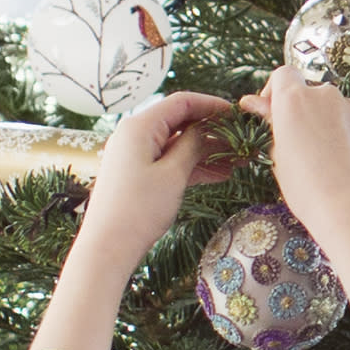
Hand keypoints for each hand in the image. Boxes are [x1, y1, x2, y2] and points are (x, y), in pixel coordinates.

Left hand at [34, 93, 243, 349]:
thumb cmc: (139, 208)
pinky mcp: (136, 173)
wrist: (107, 247)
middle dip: (212, 131)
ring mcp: (134, 155)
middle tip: (241, 142)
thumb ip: (192, 145)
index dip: (211, 105)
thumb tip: (207, 127)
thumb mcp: (173, 174)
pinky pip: (168, 161)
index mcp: (140, 126)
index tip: (237, 114)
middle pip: (180, 122)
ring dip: (206, 151)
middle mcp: (134, 134)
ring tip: (238, 162)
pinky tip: (219, 175)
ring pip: (176, 143)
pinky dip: (191, 166)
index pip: (181, 102)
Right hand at [247, 73, 349, 246]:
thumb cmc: (308, 191)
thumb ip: (272, 124)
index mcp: (295, 100)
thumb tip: (255, 102)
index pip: (284, 75)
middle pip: (317, 96)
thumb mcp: (279, 158)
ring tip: (341, 165)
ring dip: (341, 128)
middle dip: (313, 116)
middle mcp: (328, 95)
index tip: (277, 112)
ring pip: (346, 112)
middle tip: (312, 150)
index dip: (279, 91)